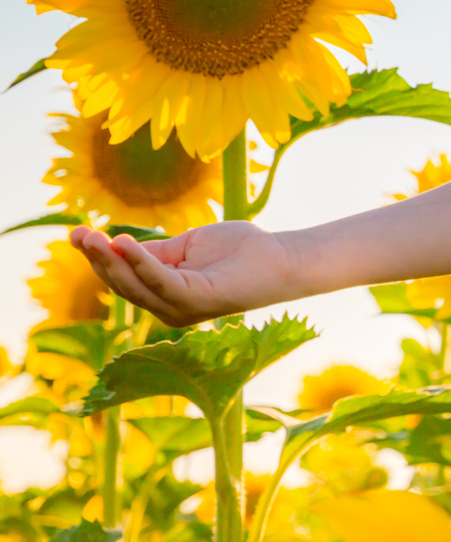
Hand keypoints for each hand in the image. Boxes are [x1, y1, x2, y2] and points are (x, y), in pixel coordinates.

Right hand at [71, 222, 298, 326]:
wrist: (282, 257)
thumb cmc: (239, 249)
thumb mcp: (187, 246)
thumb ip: (154, 251)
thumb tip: (118, 247)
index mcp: (164, 294)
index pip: (122, 277)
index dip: (99, 256)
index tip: (76, 233)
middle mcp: (168, 308)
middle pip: (121, 284)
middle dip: (96, 258)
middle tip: (76, 232)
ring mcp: (181, 309)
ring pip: (134, 285)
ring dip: (110, 260)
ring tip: (91, 237)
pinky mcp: (196, 302)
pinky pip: (160, 281)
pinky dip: (140, 262)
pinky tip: (124, 244)